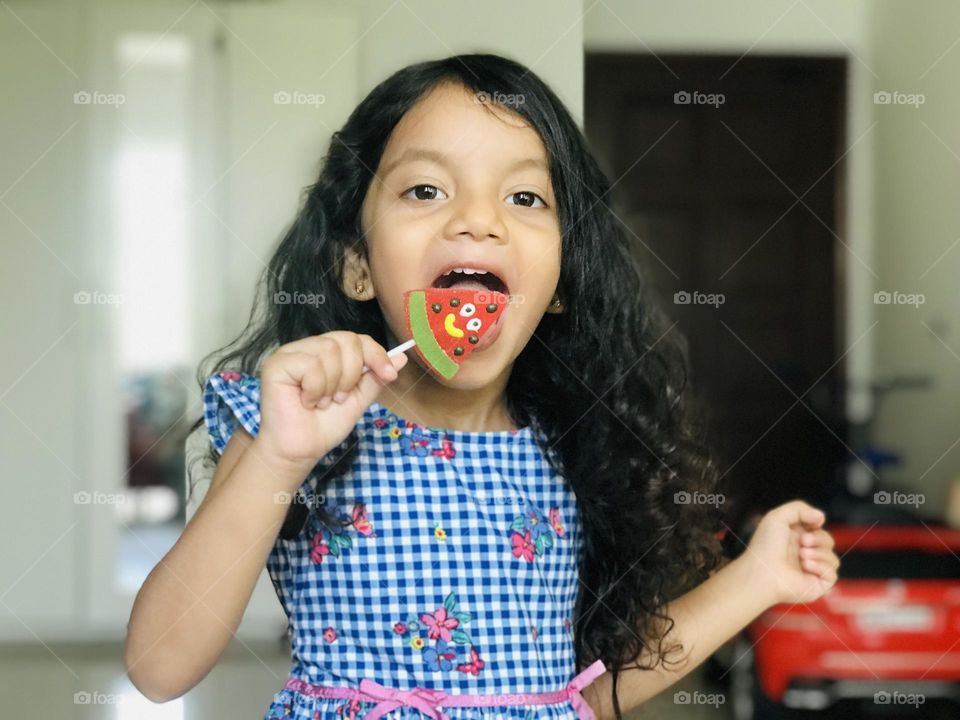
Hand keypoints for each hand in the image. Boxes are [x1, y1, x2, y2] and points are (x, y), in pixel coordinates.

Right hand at [254, 332, 406, 486]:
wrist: (302, 451)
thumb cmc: (324, 425)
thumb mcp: (358, 399)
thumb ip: (375, 377)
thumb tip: (401, 357)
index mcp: (326, 352)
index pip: (357, 338)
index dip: (376, 354)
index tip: (389, 374)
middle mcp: (308, 348)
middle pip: (346, 340)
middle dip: (352, 373)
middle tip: (339, 398)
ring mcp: (290, 353)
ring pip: (329, 351)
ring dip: (332, 385)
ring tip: (321, 402)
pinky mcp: (276, 364)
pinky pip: (310, 364)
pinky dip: (315, 388)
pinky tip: (306, 402)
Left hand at [743, 500, 839, 606]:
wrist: (763, 572)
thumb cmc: (766, 546)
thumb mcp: (777, 517)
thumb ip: (800, 508)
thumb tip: (821, 516)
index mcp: (794, 538)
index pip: (817, 528)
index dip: (816, 524)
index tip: (810, 525)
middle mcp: (803, 553)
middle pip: (828, 540)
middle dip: (818, 538)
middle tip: (802, 542)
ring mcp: (810, 570)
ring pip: (833, 557)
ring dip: (818, 553)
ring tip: (802, 556)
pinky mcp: (817, 584)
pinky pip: (832, 573)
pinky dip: (821, 567)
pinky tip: (806, 566)